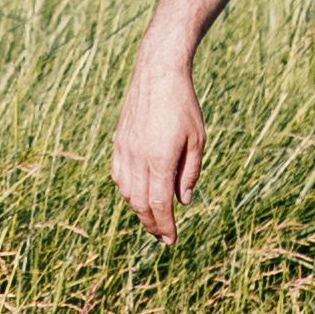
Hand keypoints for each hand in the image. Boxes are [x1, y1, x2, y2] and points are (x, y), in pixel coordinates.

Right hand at [110, 51, 207, 241]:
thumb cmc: (183, 105)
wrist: (158, 74)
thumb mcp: (197, 140)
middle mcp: (138, 158)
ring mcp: (125, 150)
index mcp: (159, 159)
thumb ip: (189, 172)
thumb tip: (184, 201)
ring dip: (138, 208)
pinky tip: (136, 194)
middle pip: (140, 203)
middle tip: (162, 236)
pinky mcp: (118, 141)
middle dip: (151, 223)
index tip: (171, 240)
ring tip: (152, 217)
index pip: (160, 204)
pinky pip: (118, 175)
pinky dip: (126, 190)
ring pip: (126, 191)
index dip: (165, 225)